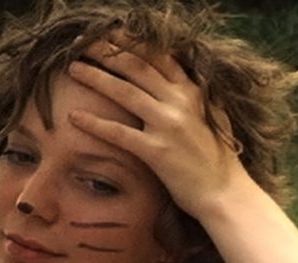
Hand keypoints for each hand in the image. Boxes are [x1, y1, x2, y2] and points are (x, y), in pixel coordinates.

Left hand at [65, 40, 247, 218]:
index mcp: (192, 91)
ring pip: (125, 92)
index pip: (158, 57)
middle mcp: (180, 101)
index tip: (111, 35)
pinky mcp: (156, 151)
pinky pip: (119, 133)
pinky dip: (94, 123)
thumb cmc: (217, 158)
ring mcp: (168, 125)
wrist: (225, 192)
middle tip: (83, 43)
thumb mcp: (211, 116)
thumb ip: (195, 96)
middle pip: (137, 67)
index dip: (132, 43)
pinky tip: (73, 117)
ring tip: (73, 68)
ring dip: (96, 77)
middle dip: (108, 52)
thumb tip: (183, 79)